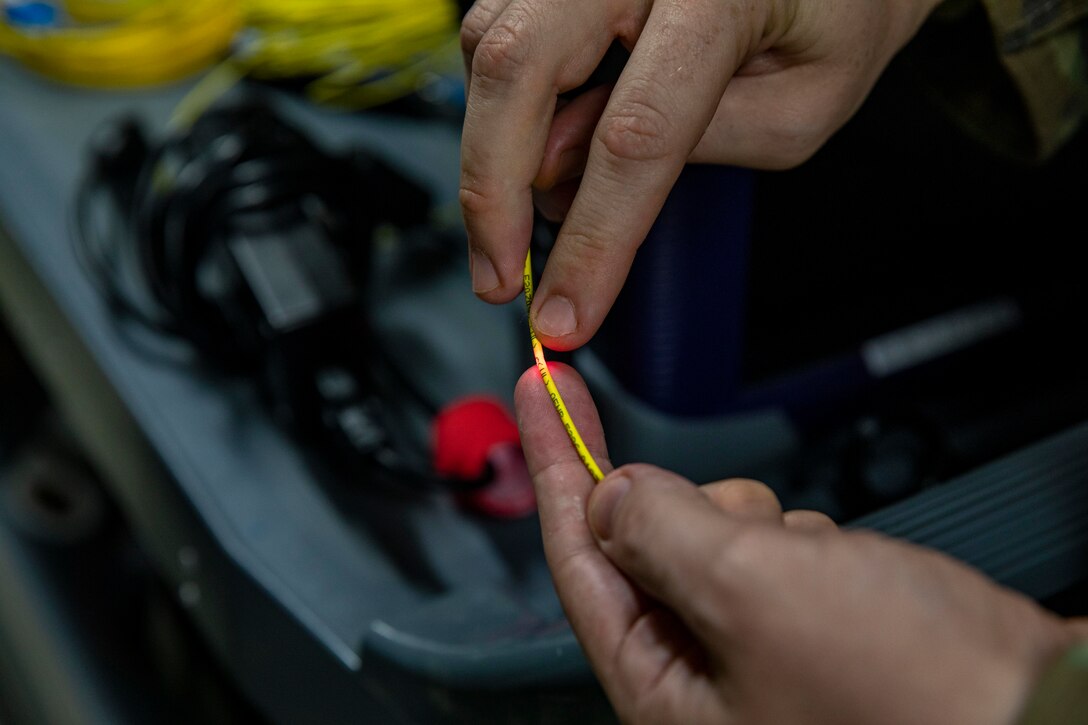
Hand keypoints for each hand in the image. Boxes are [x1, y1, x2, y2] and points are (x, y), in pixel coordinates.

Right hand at [460, 0, 943, 349]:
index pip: (635, 133)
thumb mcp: (800, 108)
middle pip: (518, 67)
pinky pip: (495, 30)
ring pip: (491, 47)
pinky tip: (529, 150)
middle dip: (492, 190)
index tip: (566, 311)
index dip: (593, 237)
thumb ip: (693, 149)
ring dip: (491, 151)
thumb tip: (572, 183)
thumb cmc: (834, 15)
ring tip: (525, 217)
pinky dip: (500, 106)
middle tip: (496, 275)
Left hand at [515, 363, 1086, 723]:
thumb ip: (660, 530)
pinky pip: (773, 554)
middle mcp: (702, 685)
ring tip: (819, 571)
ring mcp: (758, 658)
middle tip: (745, 526)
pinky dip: (797, 542)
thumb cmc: (913, 696)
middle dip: (691, 511)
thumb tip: (613, 497)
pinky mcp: (811, 633)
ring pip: (715, 542)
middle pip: (650, 548)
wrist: (1037, 717)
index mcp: (663, 698)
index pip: (580, 561)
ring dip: (756, 528)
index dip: (557, 466)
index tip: (540, 394)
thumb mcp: (751, 589)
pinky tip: (843, 574)